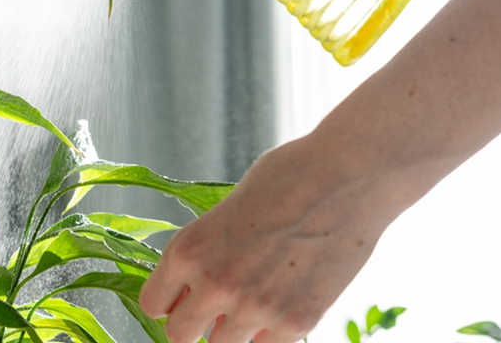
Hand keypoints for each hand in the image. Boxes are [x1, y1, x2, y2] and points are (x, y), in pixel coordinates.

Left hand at [139, 136, 393, 342]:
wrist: (348, 175)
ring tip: (255, 295)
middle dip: (194, 321)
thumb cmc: (286, 179)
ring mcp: (256, 307)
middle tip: (213, 305)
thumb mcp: (225, 209)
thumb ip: (205, 253)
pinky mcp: (297, 321)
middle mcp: (215, 284)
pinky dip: (270, 330)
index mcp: (188, 251)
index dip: (168, 300)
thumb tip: (195, 288)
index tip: (181, 296)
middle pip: (180, 335)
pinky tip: (283, 299)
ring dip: (233, 327)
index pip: (153, 305)